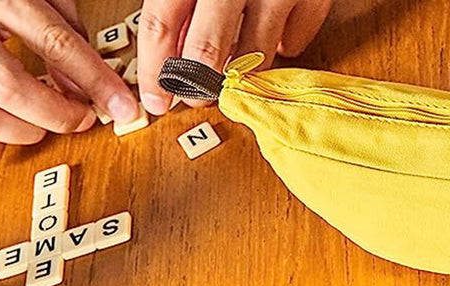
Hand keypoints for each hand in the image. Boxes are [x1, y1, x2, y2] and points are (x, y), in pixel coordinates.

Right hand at [0, 0, 139, 165]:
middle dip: (59, 116)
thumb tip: (82, 85)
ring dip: (25, 134)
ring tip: (42, 126)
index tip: (123, 107)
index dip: (96, 83)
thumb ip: (63, 28)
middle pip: (13, 90)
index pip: (55, 45)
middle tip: (81, 118)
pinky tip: (2, 142)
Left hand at [138, 0, 331, 114]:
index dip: (154, 69)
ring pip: (254, 57)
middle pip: (206, 48)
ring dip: (239, 73)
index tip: (154, 99)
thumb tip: (167, 43)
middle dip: (196, 84)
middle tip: (192, 96)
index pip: (161, 22)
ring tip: (231, 71)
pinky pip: (294, 42)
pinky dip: (281, 48)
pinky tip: (272, 37)